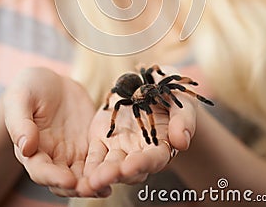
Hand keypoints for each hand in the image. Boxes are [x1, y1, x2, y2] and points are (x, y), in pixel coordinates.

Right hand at [3, 67, 100, 196]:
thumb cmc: (29, 88)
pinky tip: (119, 171)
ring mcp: (71, 153)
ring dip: (95, 182)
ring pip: (83, 175)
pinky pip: (98, 160)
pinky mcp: (88, 144)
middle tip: (95, 188)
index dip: (53, 178)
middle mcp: (51, 158)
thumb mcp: (20, 99)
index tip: (68, 181)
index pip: (40, 171)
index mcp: (30, 151)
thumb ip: (20, 122)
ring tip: (110, 183)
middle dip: (79, 187)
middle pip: (64, 181)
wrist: (51, 82)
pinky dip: (106, 168)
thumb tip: (25, 147)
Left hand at [77, 80, 196, 194]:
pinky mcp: (102, 139)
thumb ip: (183, 120)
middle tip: (104, 178)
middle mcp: (140, 152)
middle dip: (117, 174)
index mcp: (161, 145)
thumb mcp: (181, 101)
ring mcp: (120, 147)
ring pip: (110, 166)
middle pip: (129, 169)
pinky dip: (90, 165)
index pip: (154, 159)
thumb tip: (182, 142)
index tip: (131, 166)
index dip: (143, 163)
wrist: (148, 83)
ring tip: (90, 182)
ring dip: (101, 176)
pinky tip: (82, 175)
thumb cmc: (171, 94)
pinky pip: (95, 155)